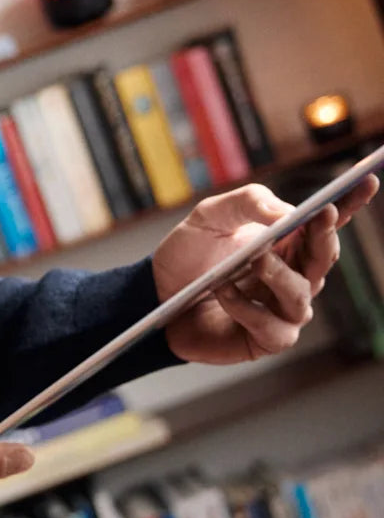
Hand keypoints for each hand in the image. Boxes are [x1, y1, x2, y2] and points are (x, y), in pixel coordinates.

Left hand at [153, 175, 378, 364]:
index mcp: (286, 242)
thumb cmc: (188, 255)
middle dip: (323, 237)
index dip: (350, 203)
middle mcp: (292, 275)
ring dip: (280, 275)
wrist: (155, 293)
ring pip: (302, 296)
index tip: (367, 179)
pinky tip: (225, 293)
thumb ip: (247, 203)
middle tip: (315, 217)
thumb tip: (289, 212)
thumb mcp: (209, 216)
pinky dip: (249, 309)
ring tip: (254, 260)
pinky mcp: (265, 338)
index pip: (326, 223)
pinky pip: (275, 328)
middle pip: (323, 258)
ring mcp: (281, 309)